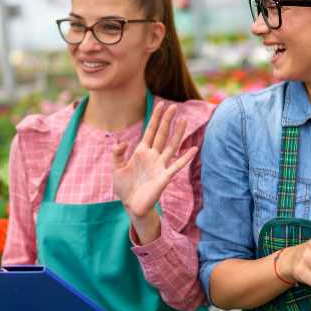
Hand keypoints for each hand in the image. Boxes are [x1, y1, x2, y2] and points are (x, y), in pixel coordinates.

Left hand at [113, 103, 196, 240]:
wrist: (131, 205)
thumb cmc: (124, 187)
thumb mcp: (116, 168)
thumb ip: (117, 154)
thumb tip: (122, 142)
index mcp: (141, 152)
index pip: (150, 131)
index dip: (155, 118)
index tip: (161, 104)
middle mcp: (153, 156)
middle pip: (162, 135)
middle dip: (167, 121)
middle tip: (173, 106)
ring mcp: (160, 166)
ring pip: (171, 146)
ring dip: (177, 134)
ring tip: (184, 120)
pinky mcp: (164, 177)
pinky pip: (177, 166)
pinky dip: (185, 158)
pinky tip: (193, 149)